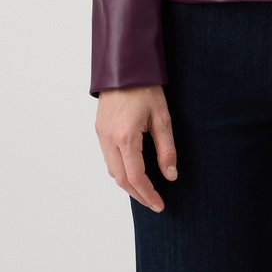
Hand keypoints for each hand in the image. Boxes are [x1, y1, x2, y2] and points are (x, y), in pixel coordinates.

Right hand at [95, 84, 177, 211]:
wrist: (124, 66)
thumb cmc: (145, 87)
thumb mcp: (162, 117)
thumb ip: (166, 148)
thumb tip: (170, 175)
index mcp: (126, 137)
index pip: (136, 177)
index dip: (148, 194)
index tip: (160, 204)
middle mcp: (109, 139)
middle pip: (121, 179)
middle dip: (138, 194)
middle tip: (154, 203)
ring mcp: (102, 134)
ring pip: (112, 171)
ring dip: (128, 184)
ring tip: (145, 191)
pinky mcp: (100, 129)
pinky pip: (107, 158)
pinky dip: (119, 170)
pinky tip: (132, 171)